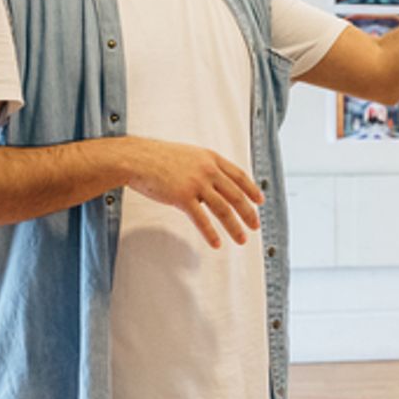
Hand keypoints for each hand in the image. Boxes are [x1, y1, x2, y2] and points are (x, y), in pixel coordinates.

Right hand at [123, 137, 264, 247]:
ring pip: (223, 209)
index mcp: (211, 159)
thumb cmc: (159, 158)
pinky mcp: (182, 197)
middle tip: (255, 226)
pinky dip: (211, 233)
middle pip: (235, 194)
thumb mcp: (190, 155)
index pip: (239, 175)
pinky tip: (216, 243)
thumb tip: (215, 184)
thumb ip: (205, 167)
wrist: (138, 159)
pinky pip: (201, 219)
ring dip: (234, 227)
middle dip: (248, 212)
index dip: (252, 189)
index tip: (260, 201)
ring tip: (242, 239)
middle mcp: (208, 170)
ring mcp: (196, 184)